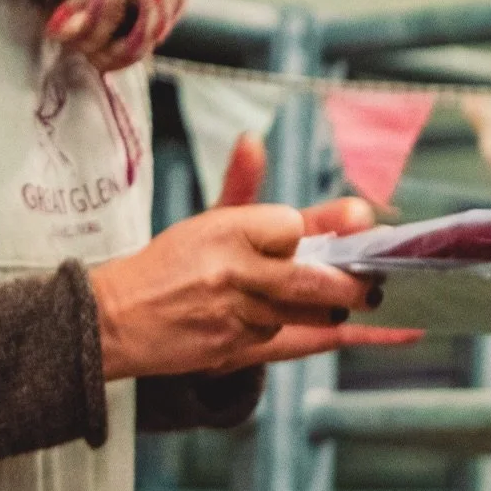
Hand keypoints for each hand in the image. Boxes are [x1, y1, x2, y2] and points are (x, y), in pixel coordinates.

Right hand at [90, 133, 420, 380]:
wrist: (114, 320)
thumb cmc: (169, 267)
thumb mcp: (206, 222)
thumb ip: (241, 186)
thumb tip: (253, 141)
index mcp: (226, 229)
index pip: (292, 227)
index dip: (317, 229)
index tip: (349, 225)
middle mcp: (231, 271)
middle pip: (310, 279)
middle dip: (350, 285)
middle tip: (376, 285)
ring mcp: (231, 313)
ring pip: (297, 314)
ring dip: (325, 311)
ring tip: (347, 305)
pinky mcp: (228, 348)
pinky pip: (276, 339)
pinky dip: (288, 330)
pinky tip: (293, 323)